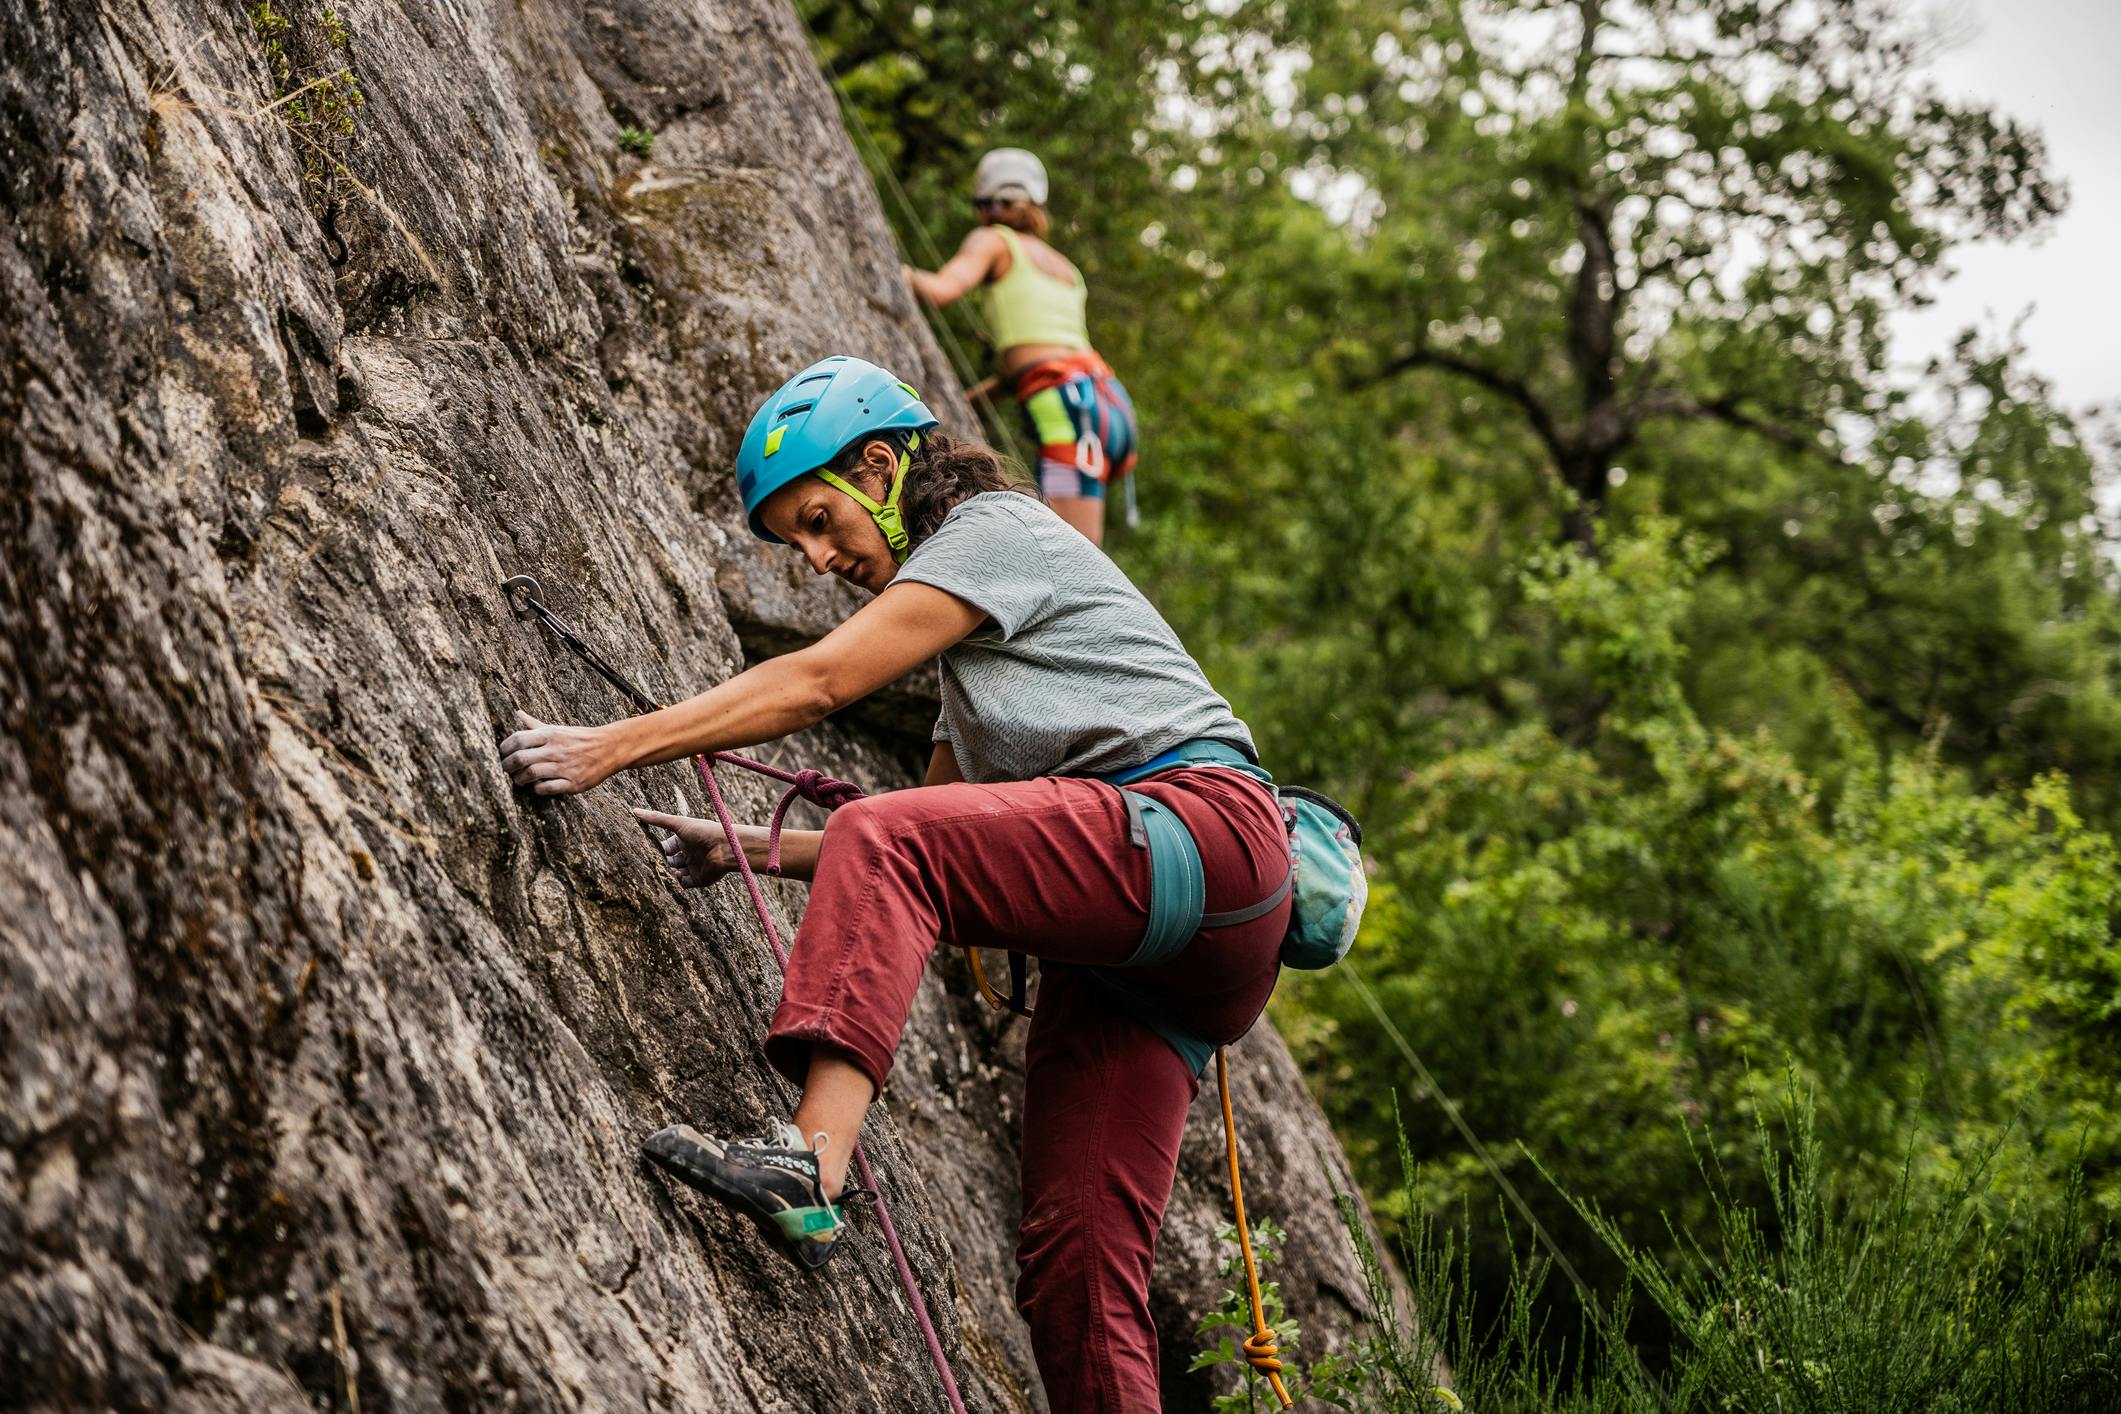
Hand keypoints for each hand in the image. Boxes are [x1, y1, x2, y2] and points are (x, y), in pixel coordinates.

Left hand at [498, 711, 622, 794]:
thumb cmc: (579, 738)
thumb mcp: (557, 729)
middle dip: (507, 766)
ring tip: (519, 780)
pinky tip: (536, 787)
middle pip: (521, 758)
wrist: (610, 748)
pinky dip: (537, 789)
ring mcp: (565, 767)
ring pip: (531, 774)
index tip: (503, 754)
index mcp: (550, 734)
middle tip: (506, 770)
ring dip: (519, 780)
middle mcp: (556, 749)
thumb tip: (517, 713)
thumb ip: (535, 724)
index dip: (505, 748)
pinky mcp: (573, 783)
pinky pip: (547, 788)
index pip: (518, 739)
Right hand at [631, 808, 760, 885]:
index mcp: (683, 841)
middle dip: (660, 862)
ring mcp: (692, 867)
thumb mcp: (678, 823)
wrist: (724, 847)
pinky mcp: (697, 880)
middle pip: (667, 861)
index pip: (665, 847)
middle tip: (648, 863)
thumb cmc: (703, 831)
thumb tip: (634, 811)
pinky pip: (683, 883)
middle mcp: (687, 854)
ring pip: (673, 873)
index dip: (655, 849)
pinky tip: (674, 875)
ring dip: (667, 872)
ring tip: (660, 869)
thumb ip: (657, 819)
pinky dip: (676, 881)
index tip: (643, 850)